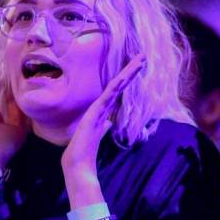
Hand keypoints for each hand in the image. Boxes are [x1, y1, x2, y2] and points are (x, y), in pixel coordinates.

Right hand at [61, 54, 145, 194]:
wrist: (77, 164)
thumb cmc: (84, 151)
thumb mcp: (98, 135)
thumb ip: (102, 126)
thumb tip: (108, 122)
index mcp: (102, 111)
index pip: (118, 91)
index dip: (127, 79)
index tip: (138, 67)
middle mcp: (100, 106)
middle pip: (118, 84)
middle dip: (130, 70)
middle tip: (143, 56)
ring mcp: (97, 109)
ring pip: (115, 87)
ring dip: (128, 73)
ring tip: (140, 60)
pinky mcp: (94, 114)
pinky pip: (108, 97)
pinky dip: (117, 86)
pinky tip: (124, 77)